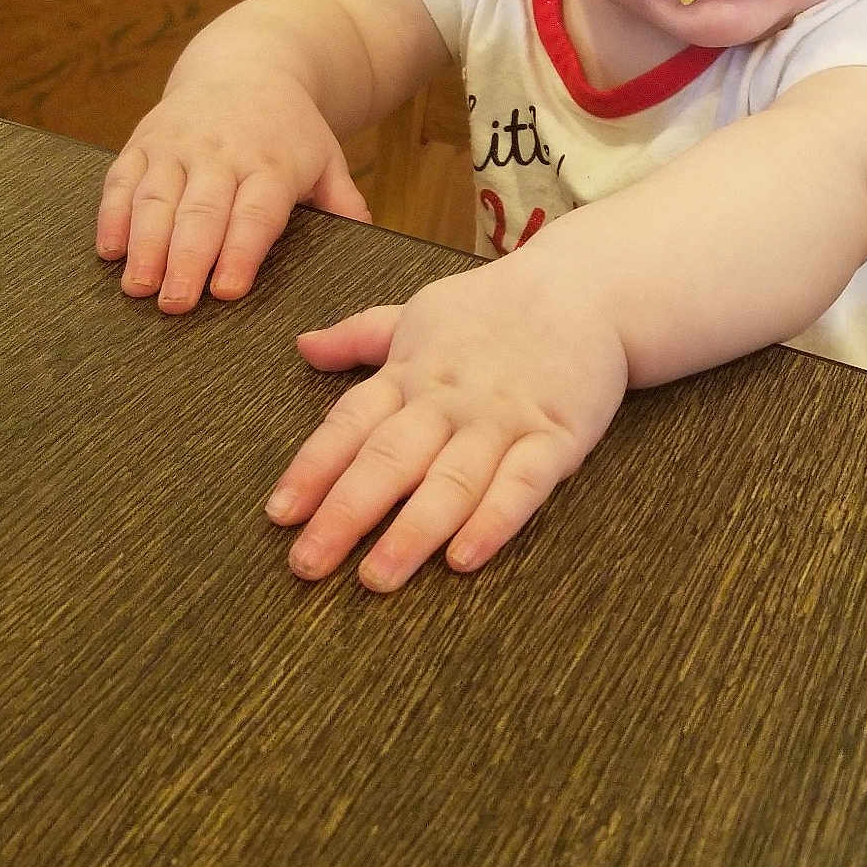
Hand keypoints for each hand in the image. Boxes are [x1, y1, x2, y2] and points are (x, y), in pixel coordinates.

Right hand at [96, 74, 367, 312]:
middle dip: (186, 259)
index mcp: (272, 163)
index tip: (227, 290)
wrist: (248, 65)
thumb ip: (344, 201)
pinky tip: (111, 250)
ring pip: (156, 197)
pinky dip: (113, 214)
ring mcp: (178, 144)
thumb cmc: (291, 130)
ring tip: (138, 287)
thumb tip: (368, 238)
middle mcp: (222, 152)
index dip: (240, 252)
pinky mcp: (144, 140)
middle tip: (175, 305)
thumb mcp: (327, 157)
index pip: (255, 213)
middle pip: (201, 211)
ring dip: (145, 244)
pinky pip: (122, 178)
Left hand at [266, 262, 628, 591]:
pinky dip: (494, 520)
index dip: (313, 468)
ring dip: (412, 530)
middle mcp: (449, 398)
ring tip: (376, 578)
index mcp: (412, 371)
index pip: (350, 422)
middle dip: (346, 513)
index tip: (280, 515)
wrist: (587, 287)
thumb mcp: (422, 311)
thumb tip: (302, 346)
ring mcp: (504, 417)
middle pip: (390, 457)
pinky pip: (523, 482)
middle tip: (307, 565)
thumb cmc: (496, 307)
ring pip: (452, 478)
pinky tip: (465, 557)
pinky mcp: (557, 434)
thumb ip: (361, 335)